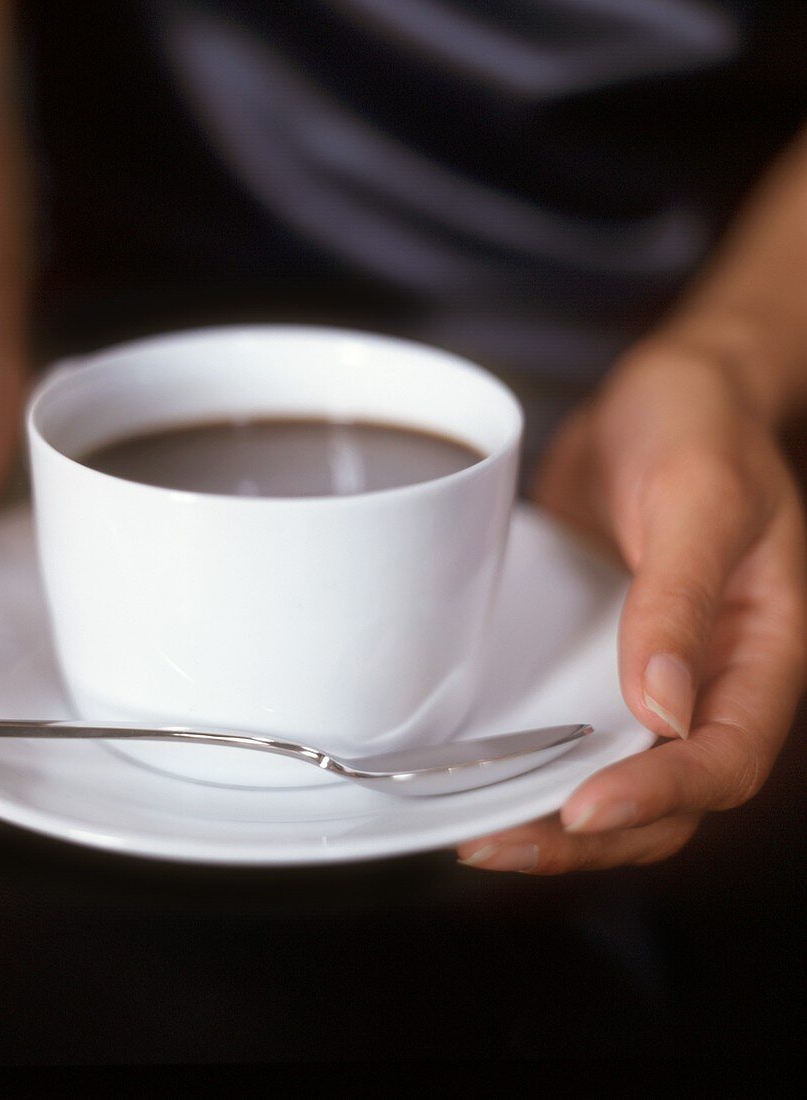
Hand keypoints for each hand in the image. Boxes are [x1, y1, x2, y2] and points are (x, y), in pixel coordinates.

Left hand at [457, 345, 806, 872]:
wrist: (663, 393)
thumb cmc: (700, 427)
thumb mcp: (698, 497)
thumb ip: (680, 596)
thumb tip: (663, 709)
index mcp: (761, 652)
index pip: (724, 760)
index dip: (659, 796)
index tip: (583, 809)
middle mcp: (708, 677)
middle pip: (665, 796)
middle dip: (587, 835)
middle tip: (499, 842)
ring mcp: (646, 671)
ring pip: (611, 773)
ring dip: (549, 815)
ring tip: (475, 830)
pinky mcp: (594, 652)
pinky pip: (567, 724)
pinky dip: (527, 759)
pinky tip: (475, 772)